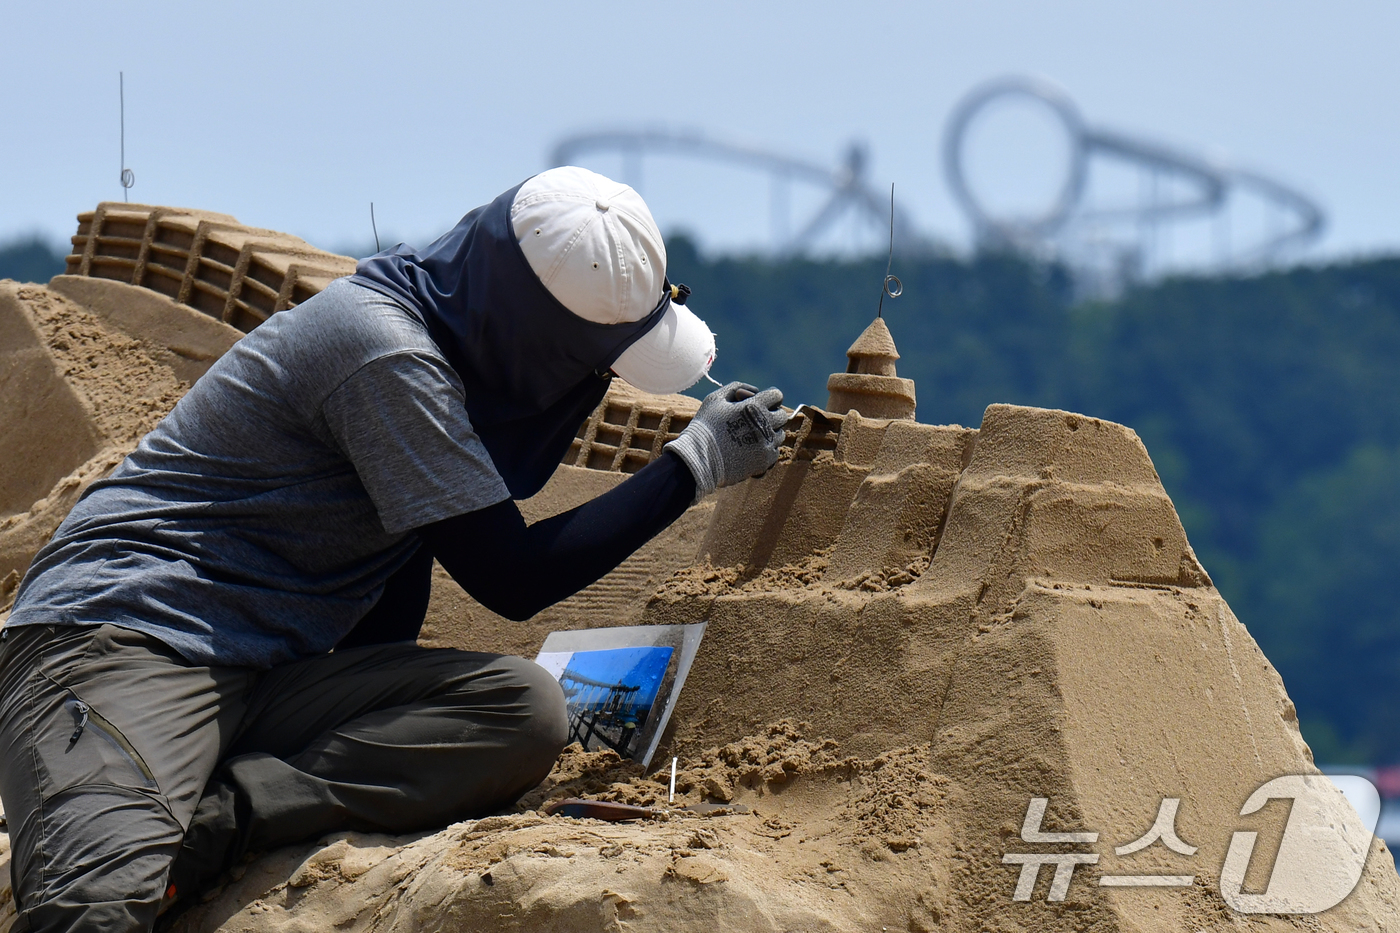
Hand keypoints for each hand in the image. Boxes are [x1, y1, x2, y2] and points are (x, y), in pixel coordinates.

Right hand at [665, 382, 787, 498]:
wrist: (699, 459)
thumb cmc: (705, 426)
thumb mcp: (715, 399)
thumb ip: (736, 388)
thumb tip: (754, 390)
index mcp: (754, 406)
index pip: (777, 395)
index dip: (770, 397)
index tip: (762, 402)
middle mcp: (765, 424)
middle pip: (782, 416)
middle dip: (771, 415)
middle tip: (755, 421)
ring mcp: (766, 444)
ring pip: (779, 435)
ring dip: (769, 434)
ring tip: (750, 437)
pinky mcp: (765, 461)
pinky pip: (774, 452)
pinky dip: (765, 451)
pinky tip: (751, 451)